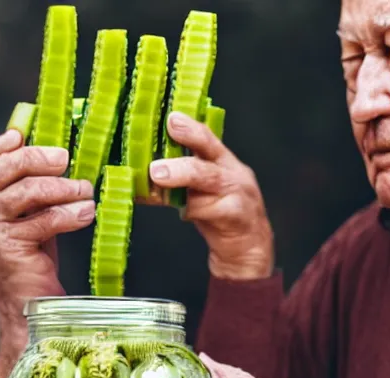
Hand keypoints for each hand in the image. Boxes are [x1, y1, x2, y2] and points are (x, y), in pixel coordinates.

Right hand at [0, 129, 94, 377]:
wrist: (28, 304)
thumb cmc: (34, 258)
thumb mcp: (30, 217)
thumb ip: (33, 191)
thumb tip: (60, 158)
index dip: (6, 143)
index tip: (30, 135)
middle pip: (7, 169)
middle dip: (41, 159)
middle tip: (67, 159)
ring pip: (27, 193)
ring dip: (63, 189)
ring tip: (86, 190)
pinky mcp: (4, 246)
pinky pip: (42, 220)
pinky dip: (69, 215)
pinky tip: (87, 213)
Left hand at [149, 112, 273, 279]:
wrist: (248, 247)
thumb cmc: (220, 216)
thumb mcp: (201, 193)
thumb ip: (179, 182)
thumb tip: (141, 178)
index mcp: (224, 162)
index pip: (208, 139)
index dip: (190, 128)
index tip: (171, 119)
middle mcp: (233, 173)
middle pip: (208, 154)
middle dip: (184, 146)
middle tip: (156, 156)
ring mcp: (238, 193)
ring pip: (207, 179)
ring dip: (180, 176)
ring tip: (157, 177)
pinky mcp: (237, 216)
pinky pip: (209, 210)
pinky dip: (191, 210)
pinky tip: (183, 214)